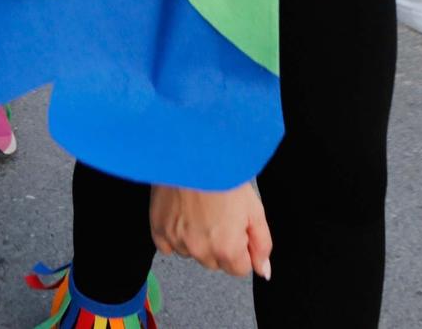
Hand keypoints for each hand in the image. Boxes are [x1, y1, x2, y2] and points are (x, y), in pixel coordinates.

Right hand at [149, 182, 272, 279]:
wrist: (194, 151)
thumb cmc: (225, 174)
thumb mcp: (255, 209)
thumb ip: (261, 245)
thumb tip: (262, 269)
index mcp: (227, 248)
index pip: (239, 269)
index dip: (241, 248)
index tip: (236, 228)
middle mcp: (200, 249)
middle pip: (214, 263)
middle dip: (219, 245)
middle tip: (218, 215)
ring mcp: (176, 240)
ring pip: (192, 253)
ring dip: (197, 240)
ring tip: (200, 210)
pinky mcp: (158, 229)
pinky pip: (167, 246)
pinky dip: (175, 235)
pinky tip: (183, 215)